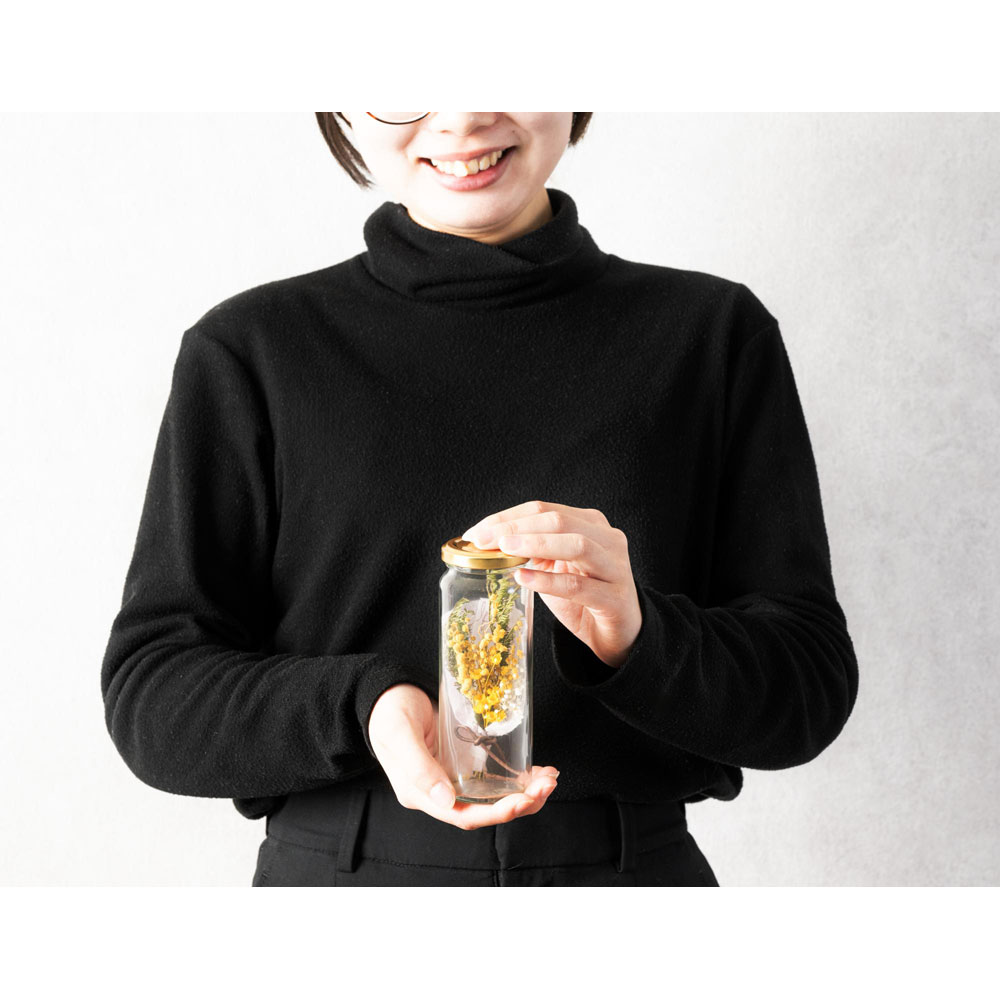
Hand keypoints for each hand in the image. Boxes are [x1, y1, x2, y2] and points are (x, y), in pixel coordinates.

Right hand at [367, 683, 559, 830]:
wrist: (387, 693)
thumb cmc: (388, 711)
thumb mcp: (400, 734)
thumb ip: (418, 768)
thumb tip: (446, 800)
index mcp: (420, 794)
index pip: (463, 815)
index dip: (495, 812)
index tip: (523, 801)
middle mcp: (438, 792)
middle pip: (484, 809)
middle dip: (520, 803)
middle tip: (546, 786)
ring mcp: (451, 778)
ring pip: (493, 796)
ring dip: (524, 793)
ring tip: (548, 780)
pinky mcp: (462, 762)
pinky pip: (492, 777)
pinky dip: (517, 777)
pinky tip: (536, 770)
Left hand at [463, 499, 642, 669]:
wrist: (617, 631)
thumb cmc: (584, 594)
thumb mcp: (555, 566)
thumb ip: (531, 550)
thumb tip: (487, 543)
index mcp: (590, 523)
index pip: (544, 509)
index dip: (507, 517)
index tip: (476, 532)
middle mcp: (607, 538)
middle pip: (558, 521)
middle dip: (516, 528)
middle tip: (484, 540)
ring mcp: (614, 567)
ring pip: (576, 545)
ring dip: (535, 544)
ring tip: (505, 550)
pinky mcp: (614, 597)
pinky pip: (578, 586)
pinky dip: (548, 581)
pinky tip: (523, 577)